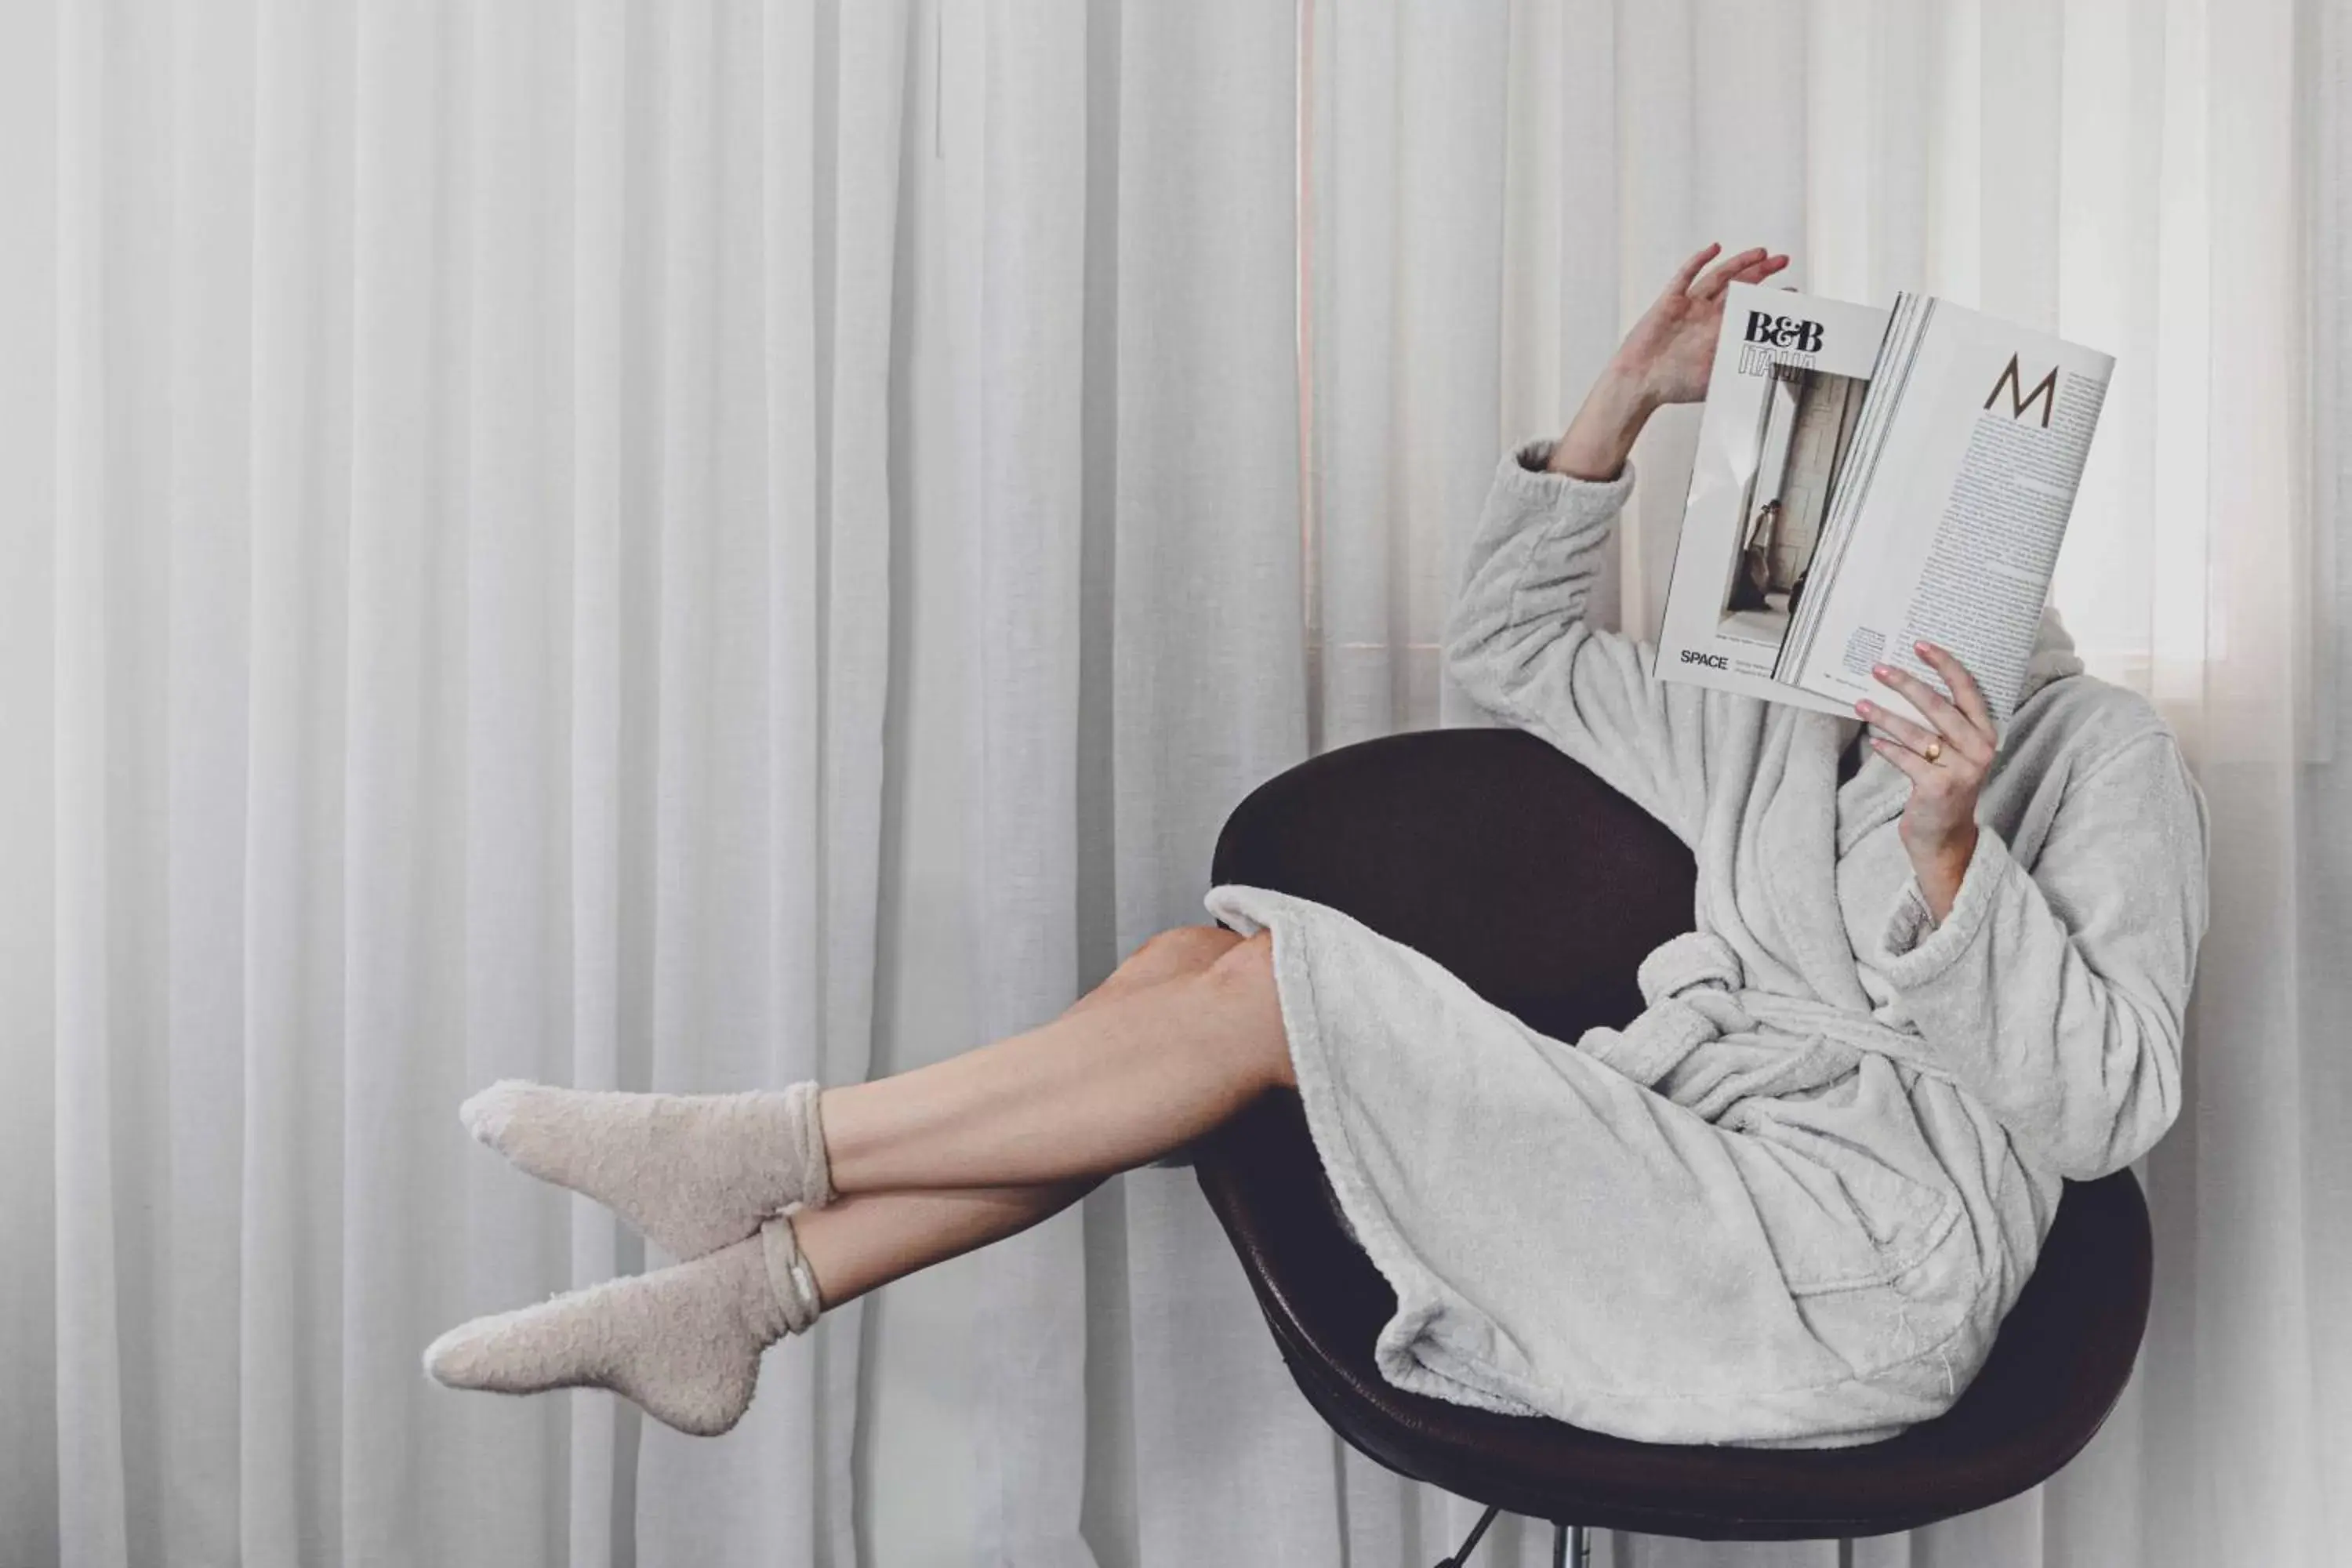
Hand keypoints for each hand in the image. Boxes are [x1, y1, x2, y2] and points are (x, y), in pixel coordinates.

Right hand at [1611, 242, 1791, 406]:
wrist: (1639, 382)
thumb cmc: (1673, 385)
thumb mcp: (1718, 378)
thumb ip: (1742, 367)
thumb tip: (1773, 363)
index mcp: (1719, 333)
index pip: (1751, 309)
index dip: (1772, 299)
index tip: (1792, 293)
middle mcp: (1707, 316)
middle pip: (1740, 286)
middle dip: (1763, 273)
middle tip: (1783, 261)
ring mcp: (1689, 307)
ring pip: (1719, 277)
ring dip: (1740, 263)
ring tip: (1761, 253)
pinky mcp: (1670, 302)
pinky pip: (1685, 276)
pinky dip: (1699, 261)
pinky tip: (1714, 248)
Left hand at [1854, 641, 1996, 924]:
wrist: (1946, 837)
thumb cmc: (1946, 785)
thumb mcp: (1954, 752)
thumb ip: (1943, 723)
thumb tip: (1906, 683)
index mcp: (1987, 733)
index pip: (1968, 690)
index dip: (1945, 665)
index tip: (1920, 645)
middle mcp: (1980, 749)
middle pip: (1938, 706)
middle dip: (1905, 684)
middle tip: (1879, 668)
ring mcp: (1961, 769)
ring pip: (1916, 732)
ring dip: (1884, 715)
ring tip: (1861, 704)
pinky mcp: (1938, 787)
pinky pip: (1906, 759)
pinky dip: (1887, 749)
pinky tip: (1873, 741)